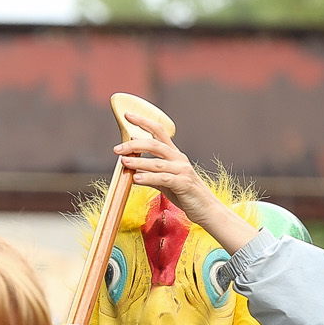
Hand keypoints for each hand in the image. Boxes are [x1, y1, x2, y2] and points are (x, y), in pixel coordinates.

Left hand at [113, 116, 256, 253]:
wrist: (206, 209)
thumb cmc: (185, 194)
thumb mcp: (165, 181)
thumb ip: (150, 172)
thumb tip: (131, 166)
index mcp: (175, 154)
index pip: (159, 132)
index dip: (143, 122)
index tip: (128, 115)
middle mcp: (179, 159)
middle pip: (155, 144)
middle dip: (134, 145)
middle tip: (117, 149)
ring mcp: (182, 170)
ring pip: (157, 162)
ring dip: (138, 162)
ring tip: (123, 162)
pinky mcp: (183, 184)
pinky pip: (163, 179)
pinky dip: (148, 178)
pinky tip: (136, 178)